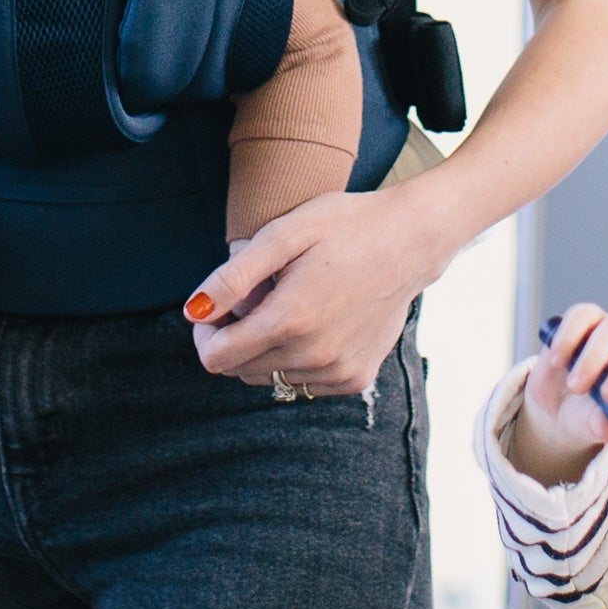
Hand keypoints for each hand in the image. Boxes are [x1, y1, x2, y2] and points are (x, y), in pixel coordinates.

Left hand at [184, 188, 435, 394]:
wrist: (413, 239)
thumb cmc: (346, 226)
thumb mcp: (284, 234)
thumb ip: (233, 277)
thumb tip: (194, 311)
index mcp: (289, 321)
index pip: (216, 359)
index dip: (206, 333)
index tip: (219, 307)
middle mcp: (313, 357)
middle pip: (239, 370)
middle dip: (236, 336)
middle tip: (260, 295)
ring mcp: (337, 372)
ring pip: (270, 378)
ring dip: (267, 348)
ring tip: (291, 303)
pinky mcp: (357, 377)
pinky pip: (303, 382)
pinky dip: (297, 358)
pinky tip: (317, 321)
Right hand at [510, 303, 607, 486]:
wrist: (556, 402)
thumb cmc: (587, 415)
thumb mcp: (592, 426)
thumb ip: (602, 425)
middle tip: (607, 396)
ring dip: (593, 359)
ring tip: (575, 387)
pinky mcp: (584, 318)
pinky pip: (581, 316)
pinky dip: (569, 338)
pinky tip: (558, 361)